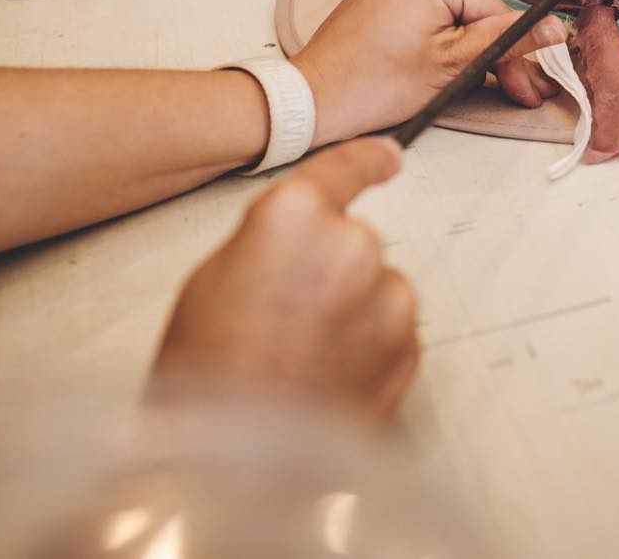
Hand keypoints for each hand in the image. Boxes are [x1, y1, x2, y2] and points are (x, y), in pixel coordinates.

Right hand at [153, 139, 416, 424]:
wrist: (234, 463)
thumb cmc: (209, 375)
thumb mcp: (216, 279)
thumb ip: (272, 242)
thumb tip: (300, 243)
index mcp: (296, 217)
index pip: (344, 168)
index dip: (368, 159)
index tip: (387, 155)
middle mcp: (353, 246)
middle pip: (353, 241)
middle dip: (330, 269)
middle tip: (283, 317)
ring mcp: (388, 298)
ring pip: (378, 288)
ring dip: (353, 311)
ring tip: (300, 356)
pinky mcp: (409, 346)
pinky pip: (391, 332)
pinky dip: (368, 348)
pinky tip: (325, 376)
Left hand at [292, 0, 564, 144]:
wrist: (313, 100)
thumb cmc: (375, 84)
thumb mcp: (454, 64)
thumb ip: (508, 41)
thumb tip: (556, 28)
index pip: (494, 9)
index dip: (515, 54)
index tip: (529, 88)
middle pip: (476, 8)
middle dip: (496, 53)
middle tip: (518, 91)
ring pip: (457, 11)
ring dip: (473, 47)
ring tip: (488, 84)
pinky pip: (432, 8)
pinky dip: (446, 37)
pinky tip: (457, 66)